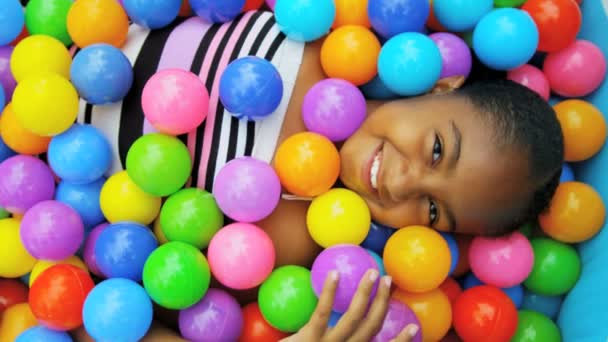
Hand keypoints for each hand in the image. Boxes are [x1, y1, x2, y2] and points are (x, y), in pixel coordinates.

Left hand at [282, 269, 419, 341]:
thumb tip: (337, 330)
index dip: (399, 341)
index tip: (413, 328)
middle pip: (371, 328)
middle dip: (384, 303)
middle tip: (388, 280)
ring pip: (354, 319)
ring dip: (366, 294)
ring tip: (373, 273)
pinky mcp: (307, 340)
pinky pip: (322, 313)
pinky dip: (330, 292)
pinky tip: (334, 273)